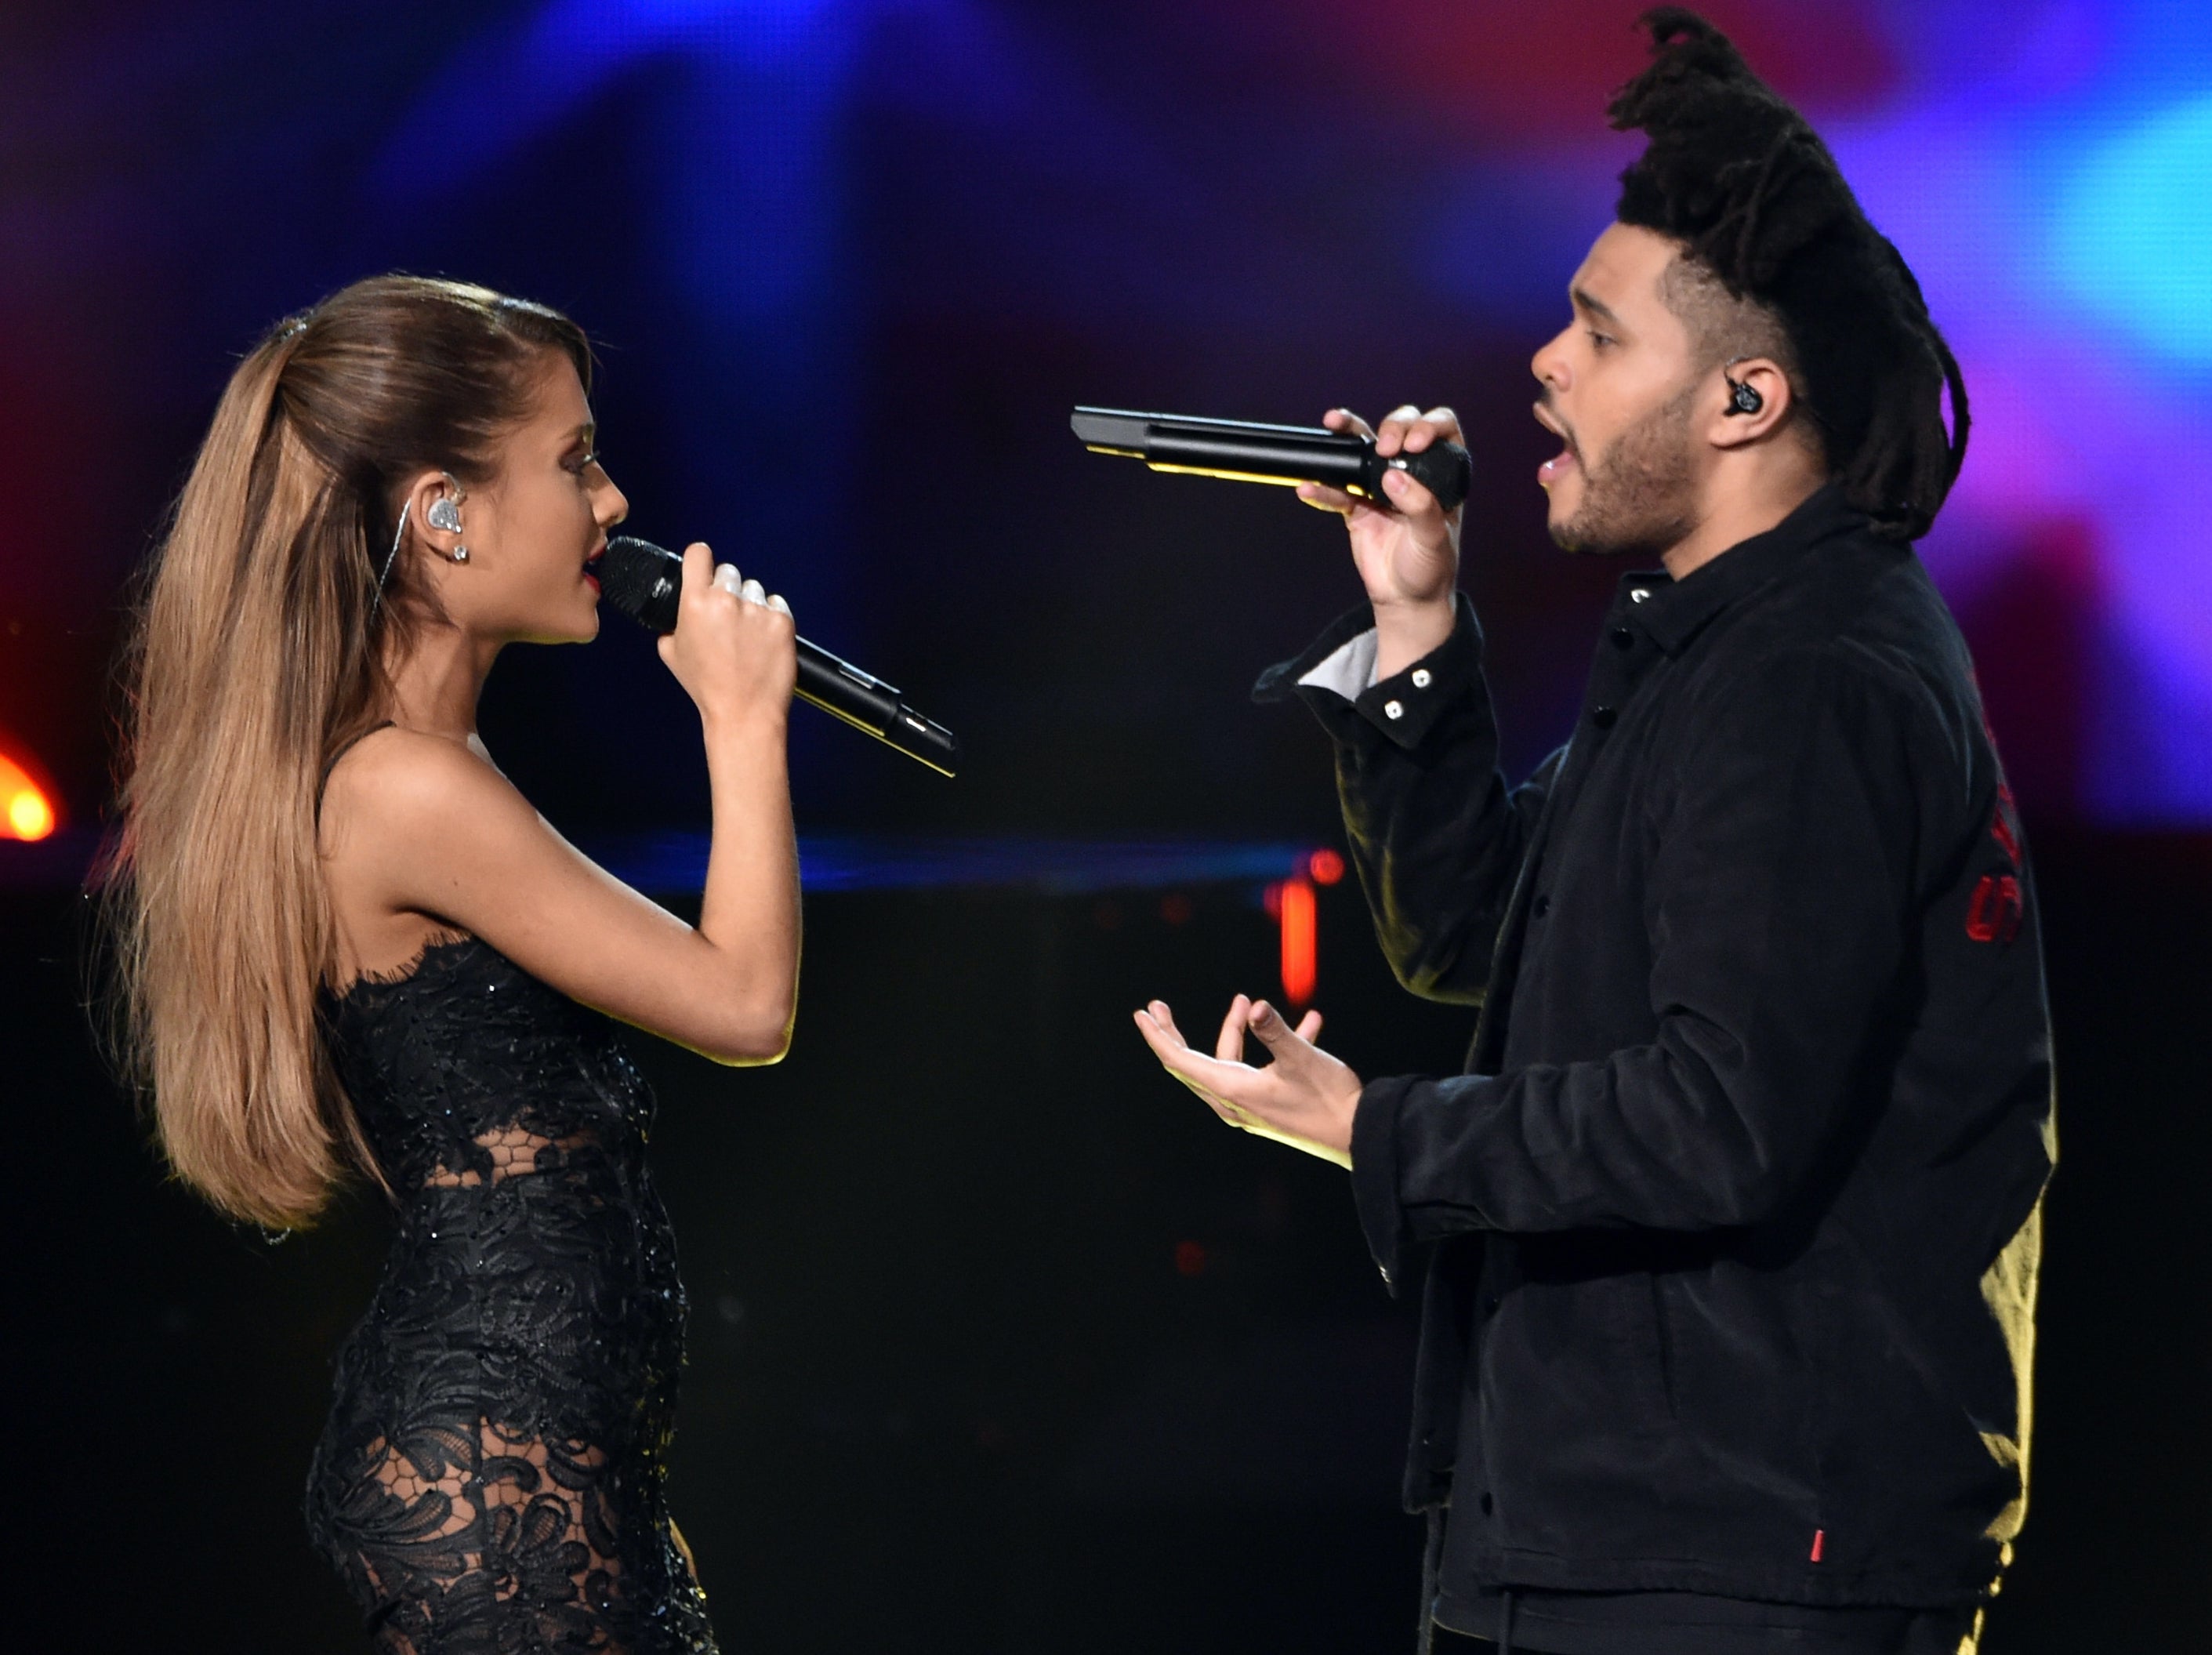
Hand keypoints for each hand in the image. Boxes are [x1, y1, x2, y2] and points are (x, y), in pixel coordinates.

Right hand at [655, 542, 797, 729]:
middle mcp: (727, 599)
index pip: (699, 554)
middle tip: (726, 616)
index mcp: (695, 602)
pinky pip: (776, 603)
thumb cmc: (707, 687)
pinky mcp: (782, 620)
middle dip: (726, 588)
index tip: (703, 564)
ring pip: (754, 588)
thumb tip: (677, 614)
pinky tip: (762, 639)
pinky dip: (770, 616)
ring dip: (749, 604)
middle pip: (728, 571)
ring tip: (745, 635)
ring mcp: (757, 609)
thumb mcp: (672, 654)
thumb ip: (671, 625)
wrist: (744, 712)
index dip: (700, 559)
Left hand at [1133, 994, 1362, 1168]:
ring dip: (1233, 1032)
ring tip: (1245, 1002)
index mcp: (1233, 1090)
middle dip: (1174, 1034)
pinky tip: (1309, 1023)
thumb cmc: (1329, 1099)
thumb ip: (1276, 1031)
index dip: (1158, 1036)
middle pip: (1191, 1064)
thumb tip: (1256, 1008)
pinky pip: (1259, 1070)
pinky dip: (1272, 1045)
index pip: (1180, 1061)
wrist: (1359, 1136)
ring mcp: (1251, 1105)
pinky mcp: (1270, 1105)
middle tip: (1158, 1007)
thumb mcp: (1302, 1059)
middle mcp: (1234, 1101)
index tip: (1142, 1013)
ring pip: (1226, 1063)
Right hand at [1297, 405, 1462, 676]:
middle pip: (1400, 428)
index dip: (1427, 426)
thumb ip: (1420, 506)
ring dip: (1348, 433)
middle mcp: (1413, 472)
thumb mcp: (1435, 538)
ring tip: (1333, 423)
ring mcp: (1381, 486)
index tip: (1413, 445)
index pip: (1441, 429)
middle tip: (1384, 449)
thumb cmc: (1432, 567)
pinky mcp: (1356, 505)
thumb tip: (1391, 477)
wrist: (1406, 599)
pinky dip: (1321, 488)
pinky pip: (1336, 490)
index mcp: (1443, 473)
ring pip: (1363, 448)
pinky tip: (1309, 488)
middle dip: (1391, 427)